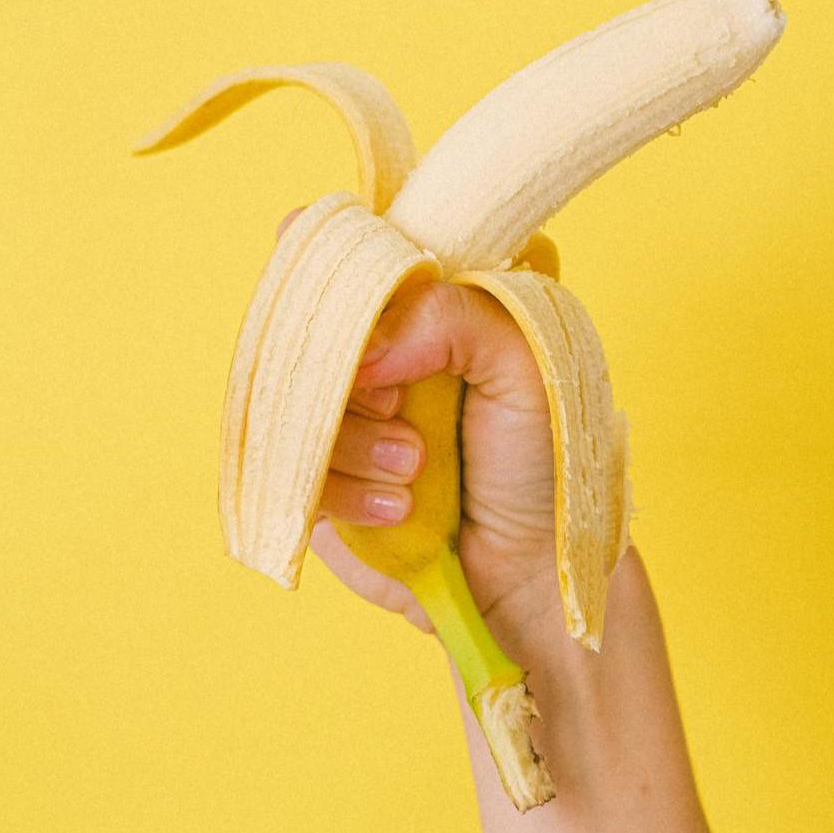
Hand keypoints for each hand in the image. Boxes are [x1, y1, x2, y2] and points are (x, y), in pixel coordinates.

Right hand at [275, 209, 559, 646]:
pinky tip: (399, 508)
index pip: (349, 261)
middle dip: (347, 372)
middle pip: (303, 332)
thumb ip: (449, 318)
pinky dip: (345, 491)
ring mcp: (343, 424)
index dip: (328, 268)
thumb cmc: (540, 462)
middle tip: (399, 401)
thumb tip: (363, 348)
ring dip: (355, 440)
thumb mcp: (522, 364)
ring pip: (293, 406)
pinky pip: (294, 473)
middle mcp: (374, 363)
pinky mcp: (322, 485)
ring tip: (416, 466)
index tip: (348, 302)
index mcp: (420, 316)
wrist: (530, 572)